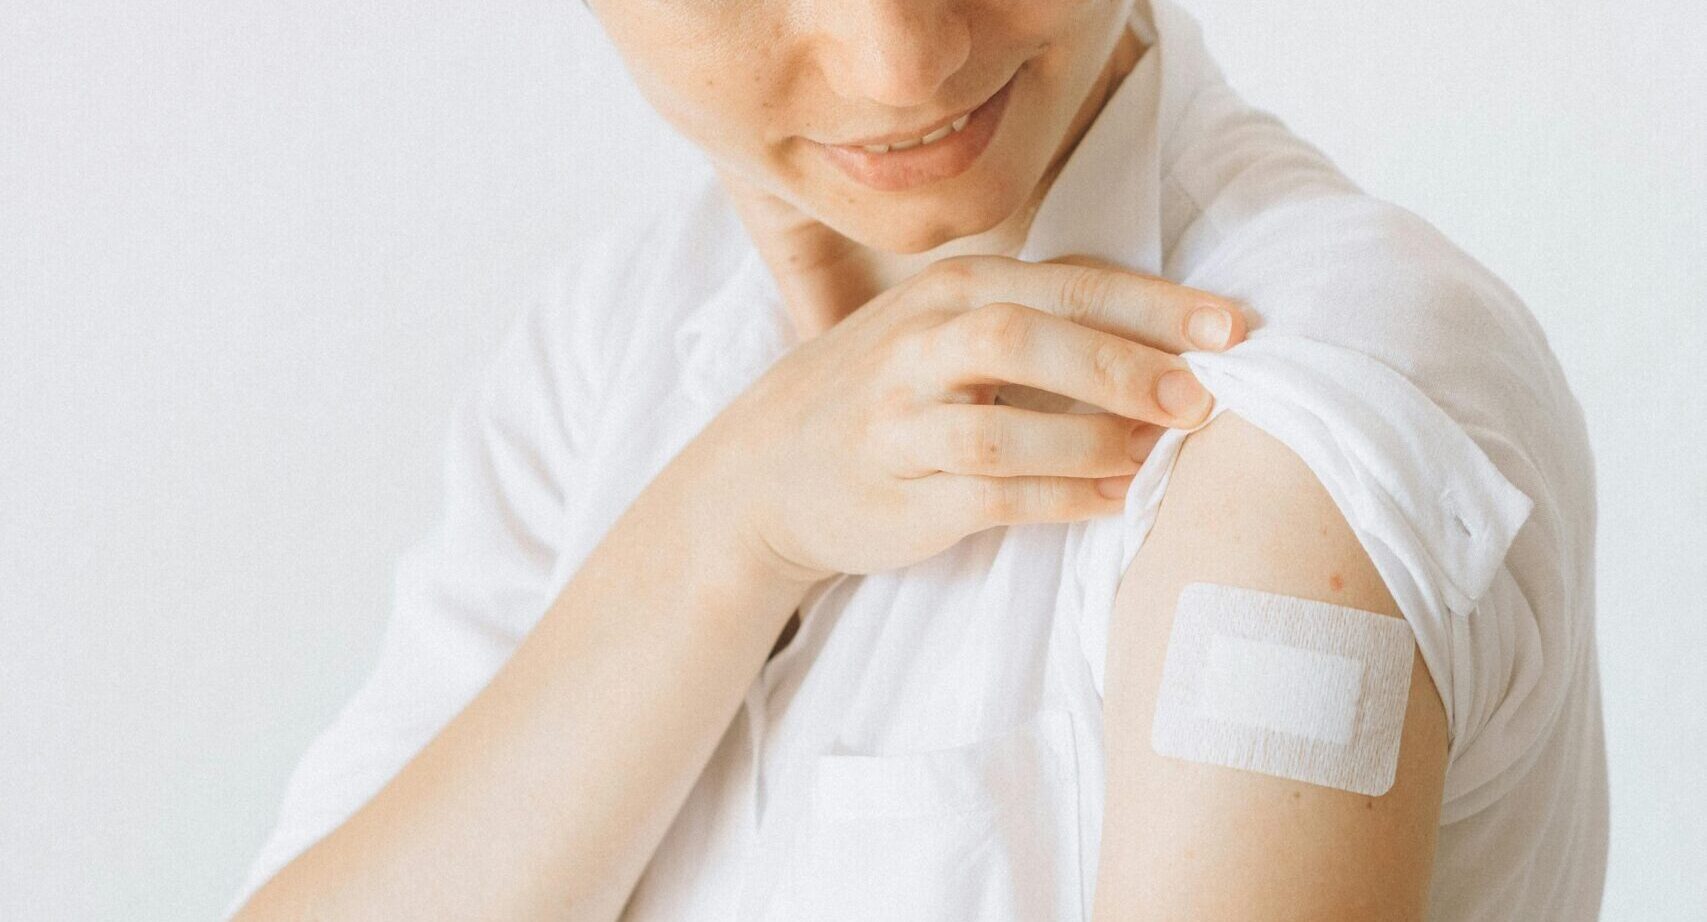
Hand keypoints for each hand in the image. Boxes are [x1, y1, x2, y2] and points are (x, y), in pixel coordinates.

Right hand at [699, 251, 1248, 584]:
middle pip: (1030, 339)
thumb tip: (1171, 342)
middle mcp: (919, 347)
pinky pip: (991, 498)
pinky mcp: (899, 495)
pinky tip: (1113, 501)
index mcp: (948, 293)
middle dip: (1124, 367)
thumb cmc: (884, 395)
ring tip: (1157, 457)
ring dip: (1094, 444)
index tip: (1236, 329)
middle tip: (1201, 399)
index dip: (1155, 305)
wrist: (766, 472)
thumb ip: (1035, 322)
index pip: (1067, 284)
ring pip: (1004, 429)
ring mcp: (901, 424)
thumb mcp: (943, 332)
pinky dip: (1062, 500)